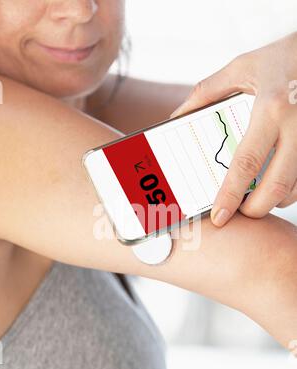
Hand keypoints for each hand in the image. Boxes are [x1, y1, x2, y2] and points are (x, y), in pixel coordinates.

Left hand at [170, 32, 296, 226]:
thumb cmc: (281, 58)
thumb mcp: (242, 68)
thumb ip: (207, 92)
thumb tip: (177, 117)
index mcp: (270, 108)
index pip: (246, 163)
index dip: (231, 195)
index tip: (219, 217)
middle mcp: (296, 125)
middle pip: (277, 185)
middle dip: (256, 209)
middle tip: (240, 214)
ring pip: (296, 187)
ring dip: (275, 200)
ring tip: (256, 198)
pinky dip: (289, 188)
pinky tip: (275, 182)